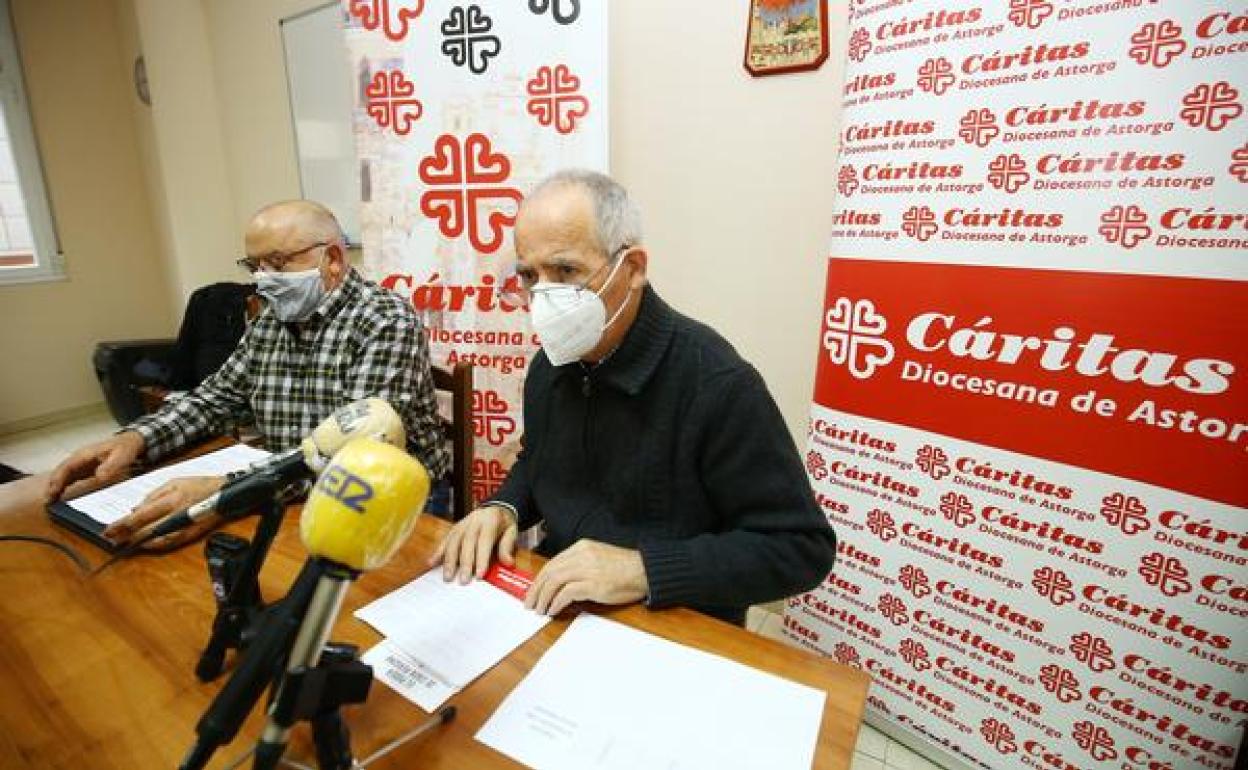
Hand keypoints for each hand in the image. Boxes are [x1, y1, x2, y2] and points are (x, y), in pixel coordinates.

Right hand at [45, 431, 145, 502]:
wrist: (130, 442)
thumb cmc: (125, 447)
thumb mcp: (121, 456)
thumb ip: (111, 465)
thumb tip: (99, 476)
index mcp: (86, 454)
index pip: (66, 466)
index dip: (58, 479)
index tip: (53, 490)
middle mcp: (80, 459)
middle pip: (61, 471)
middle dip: (52, 485)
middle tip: (48, 501)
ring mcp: (81, 464)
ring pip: (63, 475)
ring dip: (56, 487)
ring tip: (50, 502)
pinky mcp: (85, 469)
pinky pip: (70, 478)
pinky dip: (63, 486)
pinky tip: (61, 496)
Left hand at [103, 475, 225, 549]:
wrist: (223, 494)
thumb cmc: (198, 485)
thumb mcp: (173, 482)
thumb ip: (152, 496)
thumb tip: (134, 510)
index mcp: (170, 499)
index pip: (139, 517)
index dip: (121, 525)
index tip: (108, 530)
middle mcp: (176, 515)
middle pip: (144, 531)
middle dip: (125, 536)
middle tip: (110, 539)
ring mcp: (183, 527)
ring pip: (155, 541)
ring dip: (137, 543)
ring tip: (124, 542)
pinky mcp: (189, 535)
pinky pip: (168, 544)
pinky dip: (153, 545)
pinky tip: (144, 544)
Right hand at [428, 505, 517, 583]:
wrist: (495, 507)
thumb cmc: (504, 524)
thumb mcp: (512, 531)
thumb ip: (507, 546)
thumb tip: (508, 562)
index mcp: (490, 521)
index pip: (484, 540)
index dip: (481, 558)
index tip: (480, 575)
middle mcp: (474, 521)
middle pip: (467, 542)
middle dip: (465, 563)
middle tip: (464, 580)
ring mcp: (462, 524)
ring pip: (453, 541)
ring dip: (449, 560)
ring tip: (448, 576)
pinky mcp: (454, 528)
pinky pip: (445, 540)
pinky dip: (438, 552)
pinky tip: (431, 563)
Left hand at [525, 539, 647, 616]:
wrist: (645, 571)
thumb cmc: (625, 568)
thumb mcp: (599, 558)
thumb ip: (580, 564)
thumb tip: (561, 583)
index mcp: (581, 547)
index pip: (552, 563)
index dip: (539, 579)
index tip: (533, 591)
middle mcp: (581, 555)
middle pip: (549, 572)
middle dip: (536, 589)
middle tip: (529, 603)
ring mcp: (587, 569)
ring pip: (554, 582)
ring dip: (543, 598)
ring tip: (539, 610)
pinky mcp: (593, 584)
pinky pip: (566, 593)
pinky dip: (556, 603)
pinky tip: (553, 610)